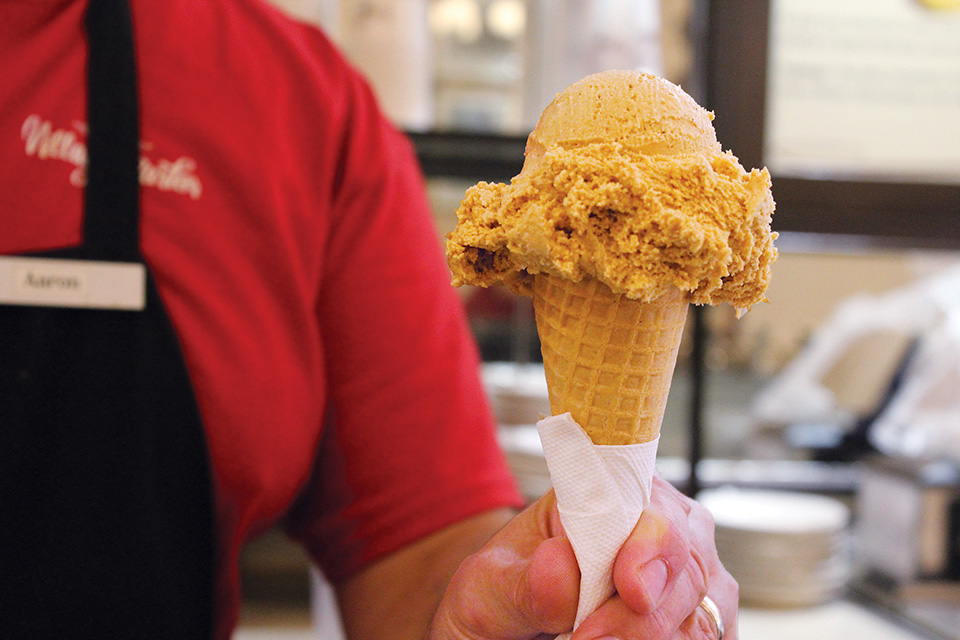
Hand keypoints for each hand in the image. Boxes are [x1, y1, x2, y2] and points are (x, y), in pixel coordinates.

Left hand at [427, 473, 736, 639]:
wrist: (507, 620)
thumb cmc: (504, 589)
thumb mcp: (491, 584)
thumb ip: (523, 581)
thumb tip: (561, 565)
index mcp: (616, 490)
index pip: (653, 508)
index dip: (649, 546)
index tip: (628, 585)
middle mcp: (668, 525)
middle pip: (685, 568)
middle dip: (639, 616)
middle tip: (585, 639)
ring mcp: (693, 576)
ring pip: (699, 618)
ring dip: (648, 639)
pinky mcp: (701, 620)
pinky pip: (707, 639)